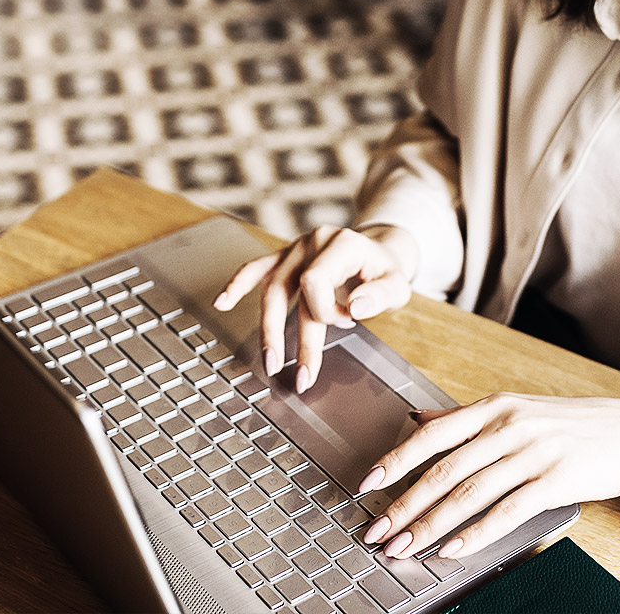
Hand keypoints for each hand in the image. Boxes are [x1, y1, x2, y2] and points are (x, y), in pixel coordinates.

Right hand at [214, 224, 417, 392]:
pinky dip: (238, 285)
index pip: (315, 282)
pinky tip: (223, 301)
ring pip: (271, 287)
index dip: (328, 311)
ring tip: (270, 361)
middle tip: (300, 376)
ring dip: (268, 327)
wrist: (378, 252)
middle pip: (290, 290)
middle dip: (294, 336)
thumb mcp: (397, 283)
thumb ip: (380, 295)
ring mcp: (296, 248)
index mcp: (340, 243)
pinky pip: (257, 269)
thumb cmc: (385, 271)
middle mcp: (313, 242)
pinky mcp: (285, 258)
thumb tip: (357, 308)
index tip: (349, 322)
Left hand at [356, 393, 619, 560]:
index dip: (396, 459)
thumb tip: (418, 417)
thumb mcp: (519, 409)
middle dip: (404, 504)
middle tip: (377, 532)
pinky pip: (506, 511)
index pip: (433, 434)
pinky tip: (453, 549)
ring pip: (469, 493)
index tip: (367, 483)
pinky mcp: (556, 480)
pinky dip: (475, 533)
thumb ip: (467, 417)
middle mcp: (510, 426)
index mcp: (495, 406)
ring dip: (431, 524)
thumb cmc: (578, 425)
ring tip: (405, 547)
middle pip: (444, 469)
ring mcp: (533, 453)